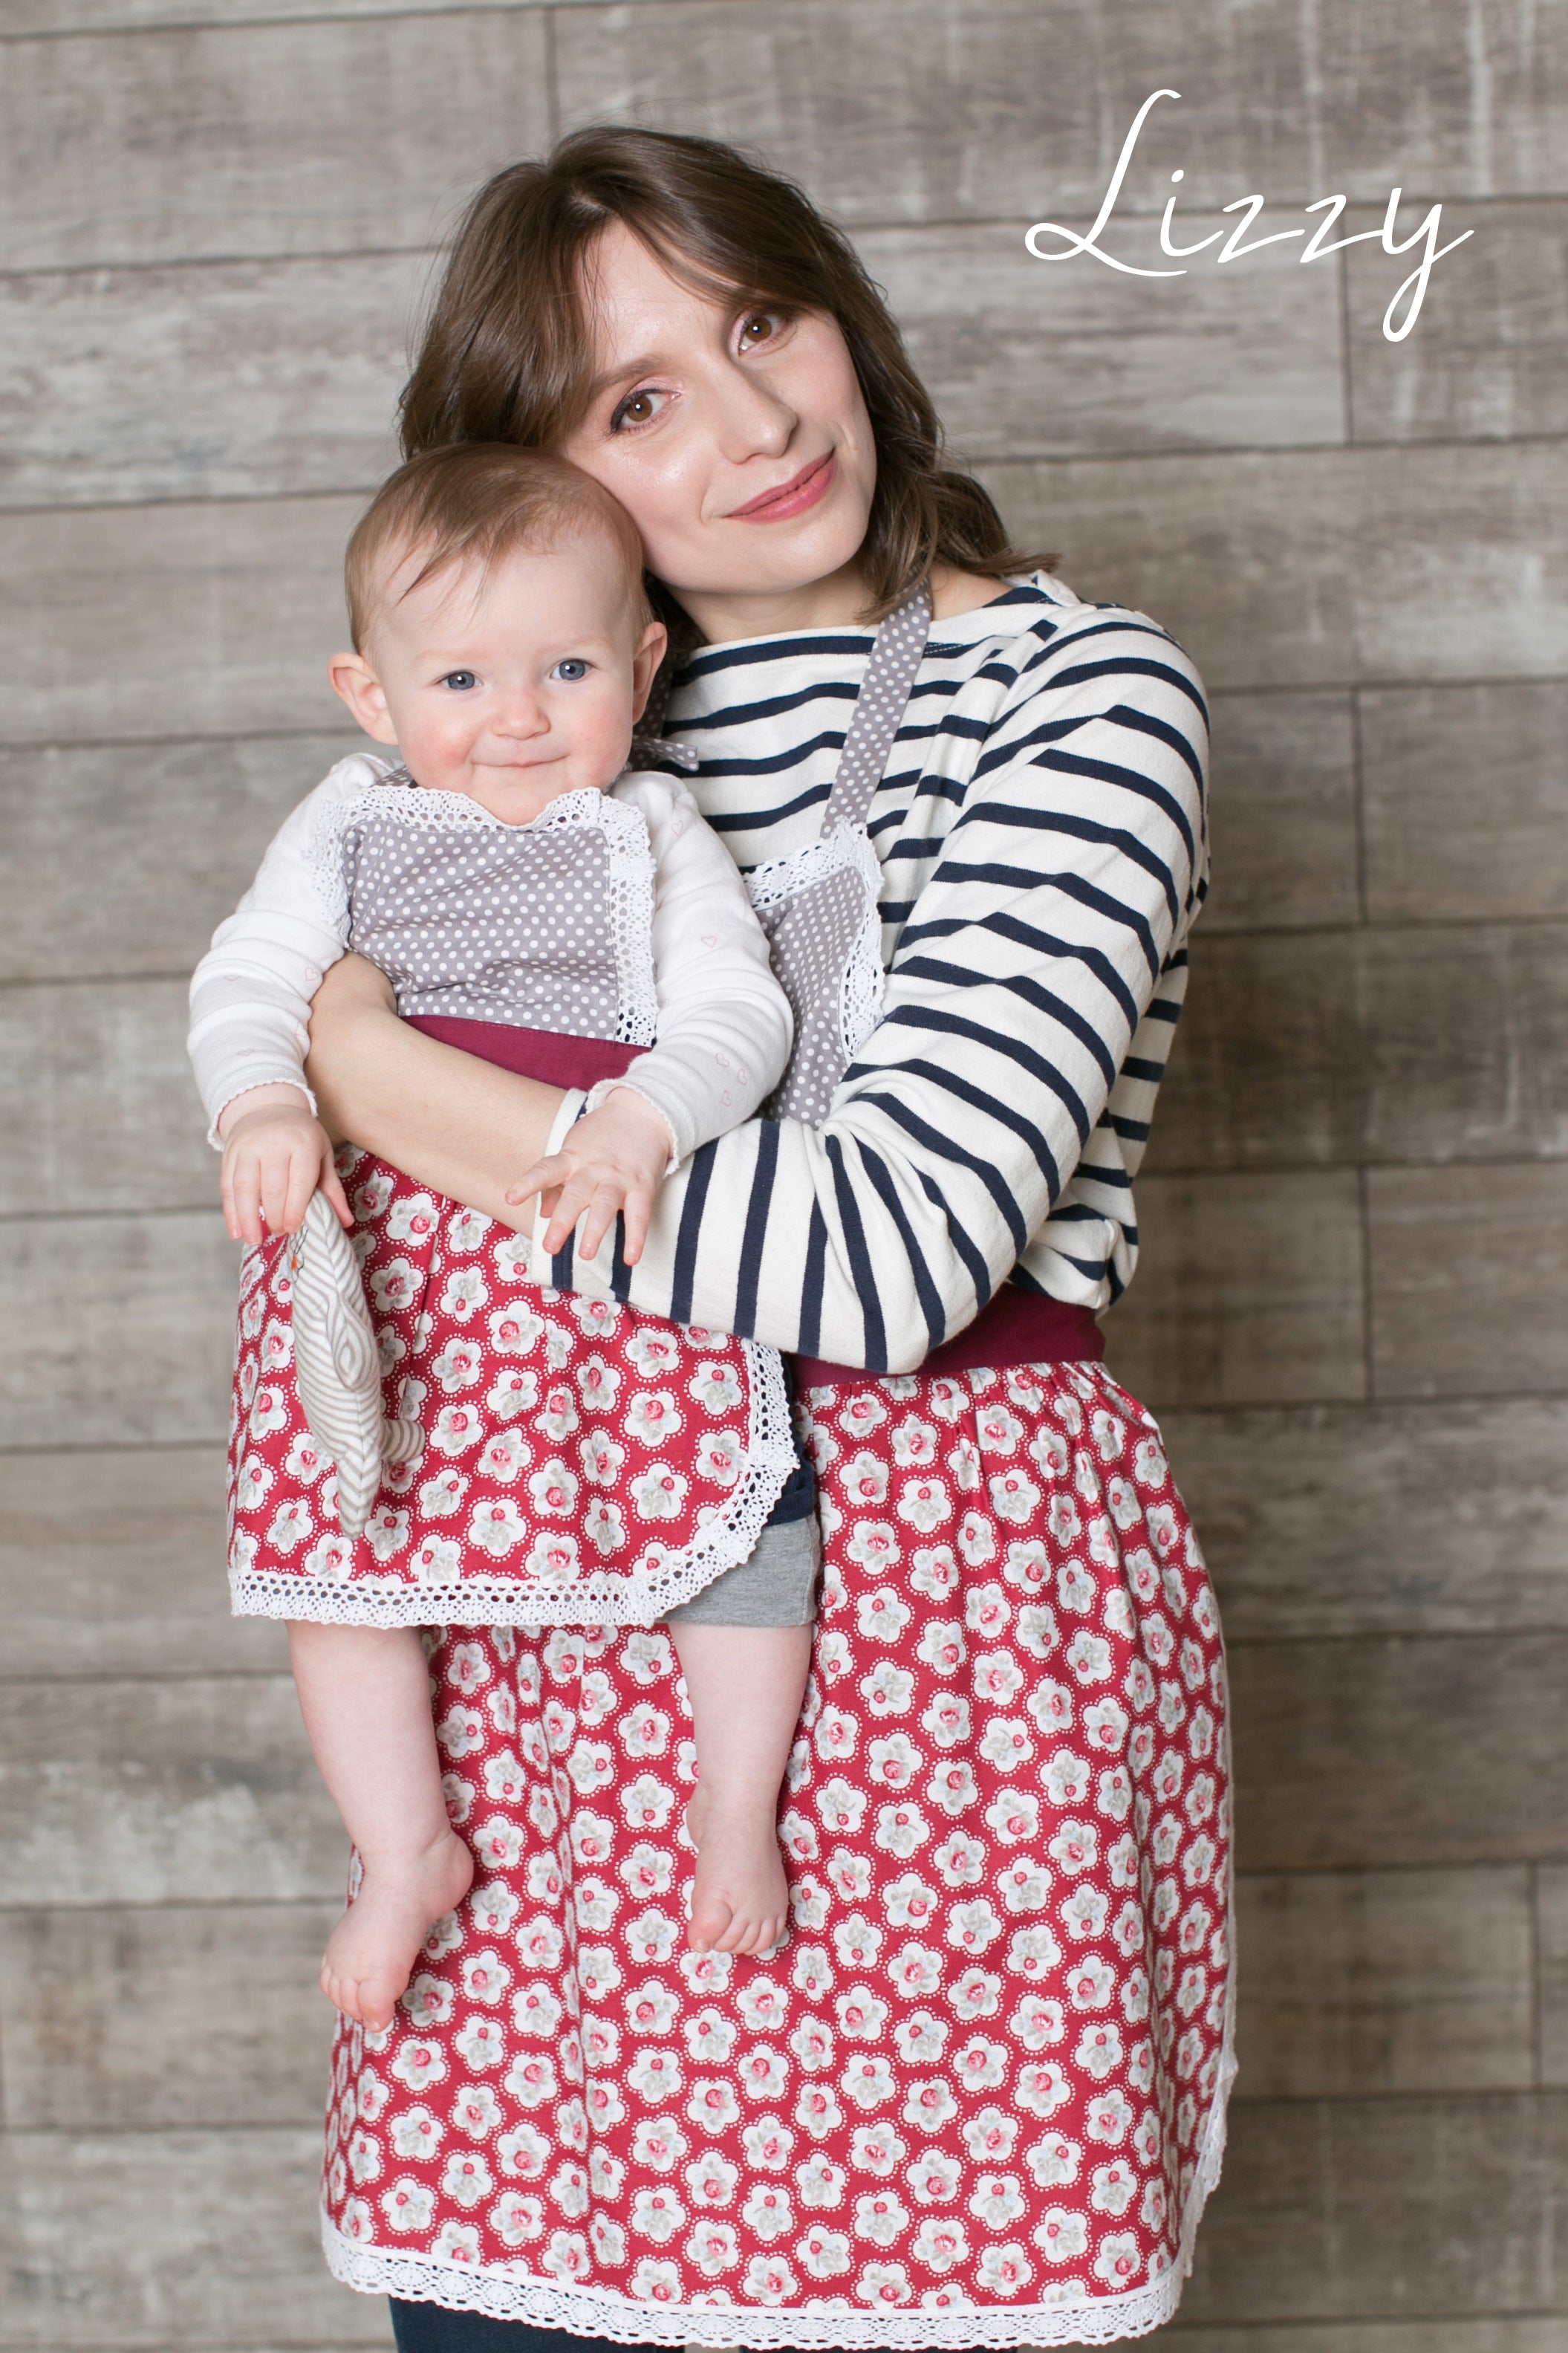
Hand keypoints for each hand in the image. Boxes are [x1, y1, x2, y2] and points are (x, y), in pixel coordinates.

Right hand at [218, 1083, 352, 1245]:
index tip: (293, 1229)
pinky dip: (231, 1211)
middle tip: (278, 1234)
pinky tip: (236, 1231)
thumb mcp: (322, 1154)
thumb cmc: (301, 1136)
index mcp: (302, 1143)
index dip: (295, 1208)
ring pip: (245, 1187)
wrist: (268, 1106)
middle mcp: (273, 1143)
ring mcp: (248, 1147)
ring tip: (253, 1241)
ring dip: (248, 1218)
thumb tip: (346, 1221)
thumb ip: (332, 1188)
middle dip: (274, 1216)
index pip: (299, 1181)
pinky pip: (227, 1186)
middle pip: (271, 1187)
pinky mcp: (229, 1153)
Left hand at [506, 1088, 673, 1265]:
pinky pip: (639, 1214)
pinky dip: (636, 1237)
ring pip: (605, 1204)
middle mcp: (594, 1168)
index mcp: (572, 1158)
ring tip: (585, 1254)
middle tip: (549, 1247)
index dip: (528, 1184)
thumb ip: (557, 1184)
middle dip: (562, 1221)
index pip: (546, 1170)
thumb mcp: (574, 1152)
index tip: (511, 1198)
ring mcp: (619, 1177)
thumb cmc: (602, 1137)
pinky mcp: (643, 1185)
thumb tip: (542, 1213)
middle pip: (576, 1193)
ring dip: (595, 1230)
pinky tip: (631, 1259)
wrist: (642, 1112)